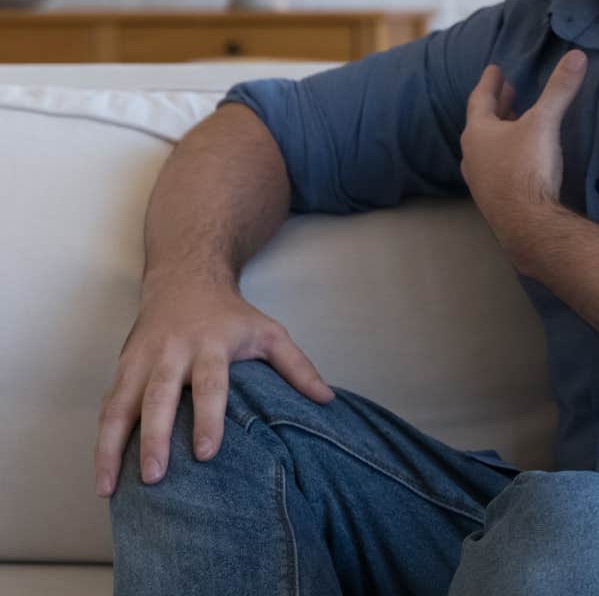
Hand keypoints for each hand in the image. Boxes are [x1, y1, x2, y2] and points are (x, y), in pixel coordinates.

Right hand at [95, 276, 332, 495]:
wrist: (185, 278)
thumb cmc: (232, 315)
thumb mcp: (270, 332)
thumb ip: (298, 367)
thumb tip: (327, 401)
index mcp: (211, 345)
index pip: (210, 384)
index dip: (209, 418)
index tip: (207, 453)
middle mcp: (172, 352)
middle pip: (159, 396)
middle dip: (155, 438)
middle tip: (155, 476)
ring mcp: (142, 360)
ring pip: (120, 405)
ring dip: (111, 447)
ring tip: (109, 488)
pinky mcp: (122, 367)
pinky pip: (107, 406)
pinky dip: (101, 438)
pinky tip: (103, 471)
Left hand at [461, 51, 586, 252]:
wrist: (525, 224)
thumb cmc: (528, 169)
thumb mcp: (545, 123)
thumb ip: (559, 89)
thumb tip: (577, 55)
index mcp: (478, 133)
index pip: (480, 99)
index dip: (489, 82)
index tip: (494, 68)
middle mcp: (473, 156)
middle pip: (482, 123)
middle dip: (497, 105)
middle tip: (508, 91)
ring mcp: (480, 181)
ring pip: (487, 148)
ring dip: (500, 132)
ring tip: (514, 122)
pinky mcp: (493, 200)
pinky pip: (495, 168)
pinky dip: (505, 156)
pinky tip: (519, 160)